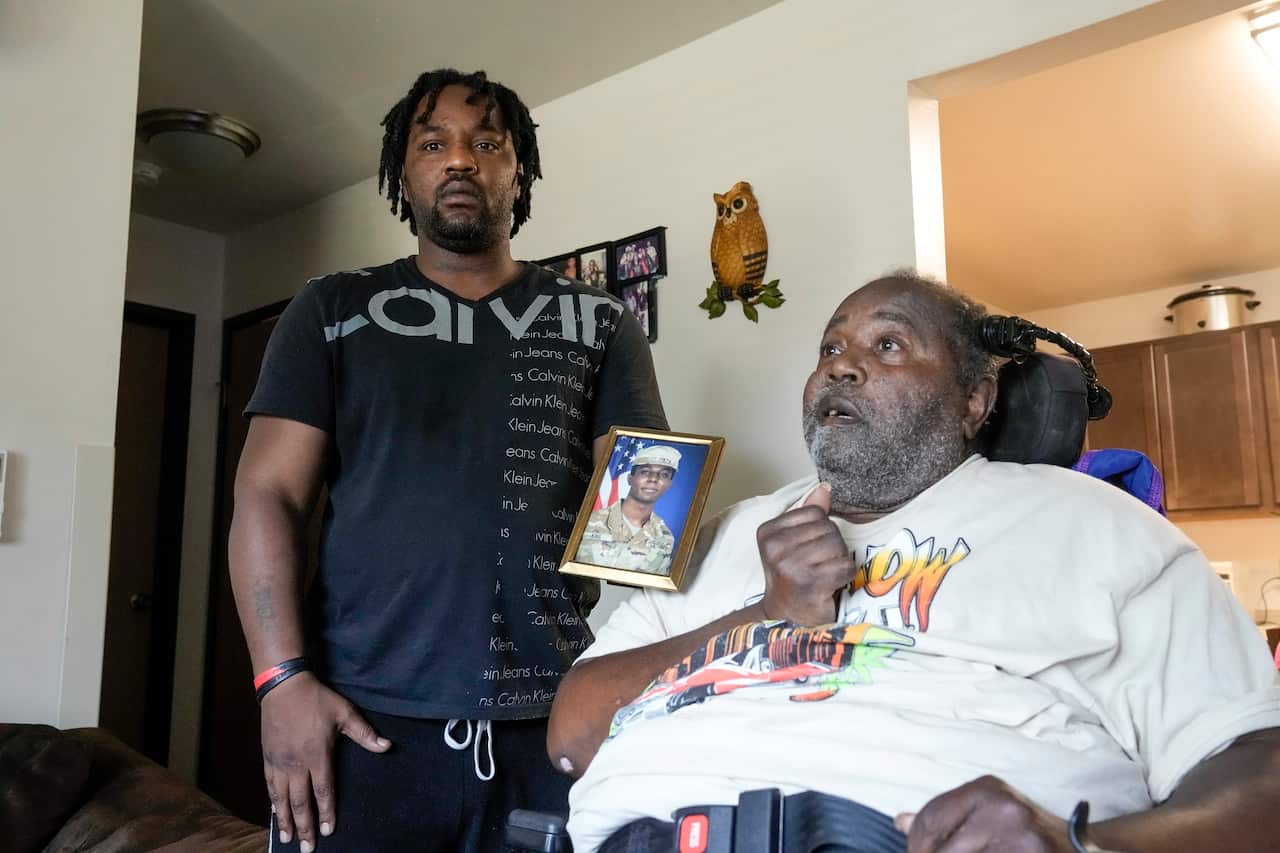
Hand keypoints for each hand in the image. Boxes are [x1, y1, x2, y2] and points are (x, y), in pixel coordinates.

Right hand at [261, 672, 390, 850]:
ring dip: (285, 820)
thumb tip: (388, 746)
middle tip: (307, 848)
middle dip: (305, 826)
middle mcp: (296, 763)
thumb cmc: (317, 699)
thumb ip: (365, 733)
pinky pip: (269, 786)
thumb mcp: (345, 713)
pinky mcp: (267, 757)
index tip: (328, 831)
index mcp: (317, 755)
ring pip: (282, 798)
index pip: (324, 790)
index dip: (326, 812)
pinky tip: (275, 814)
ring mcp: (279, 762)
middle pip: (301, 801)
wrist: (283, 686)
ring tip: (288, 839)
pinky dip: (273, 803)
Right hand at [756, 483, 854, 625]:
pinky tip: (830, 586)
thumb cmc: (794, 579)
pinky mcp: (809, 584)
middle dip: (833, 547)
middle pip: (829, 528)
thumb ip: (808, 515)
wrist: (786, 619)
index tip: (809, 551)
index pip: (815, 512)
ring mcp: (790, 566)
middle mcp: (775, 548)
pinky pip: (845, 567)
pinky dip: (845, 577)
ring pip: (839, 546)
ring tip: (824, 575)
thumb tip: (824, 488)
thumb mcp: (794, 542)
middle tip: (818, 566)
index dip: (822, 530)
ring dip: (839, 562)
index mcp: (767, 533)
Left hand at [895, 775, 1074, 852]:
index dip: (915, 843)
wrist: (1083, 849)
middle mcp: (1003, 811)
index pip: (931, 819)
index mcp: (986, 790)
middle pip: (941, 849)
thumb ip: (945, 818)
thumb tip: (900, 821)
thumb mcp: (988, 813)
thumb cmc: (1026, 832)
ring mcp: (1020, 842)